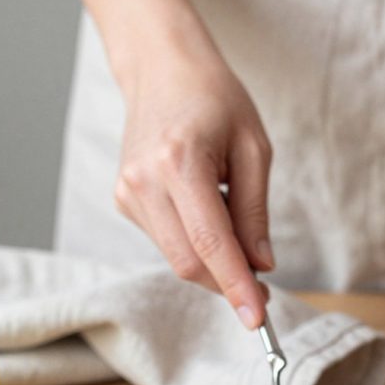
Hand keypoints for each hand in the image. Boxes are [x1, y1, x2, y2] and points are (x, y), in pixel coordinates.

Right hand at [115, 37, 272, 328]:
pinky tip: (202, 206)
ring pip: (177, 257)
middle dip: (226, 282)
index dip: (235, 286)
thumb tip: (260, 266)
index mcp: (180, 163)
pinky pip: (166, 241)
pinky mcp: (123, 200)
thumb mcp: (253, 148)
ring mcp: (128, 193)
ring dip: (212, 258)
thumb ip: (255, 212)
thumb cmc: (214, 99)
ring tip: (228, 211)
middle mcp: (144, 182)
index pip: (211, 244)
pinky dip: (193, 241)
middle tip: (260, 287)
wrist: (162, 67)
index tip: (257, 318)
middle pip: (189, 262)